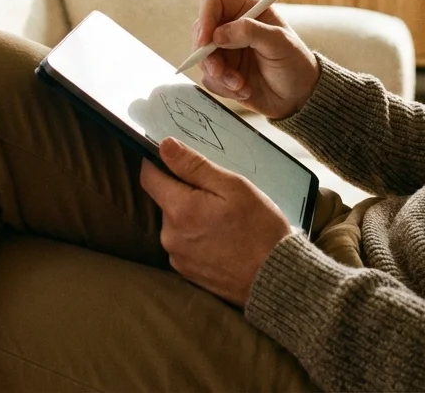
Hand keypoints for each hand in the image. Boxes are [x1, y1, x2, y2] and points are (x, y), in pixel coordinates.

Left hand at [140, 137, 292, 306]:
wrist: (275, 279)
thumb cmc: (260, 230)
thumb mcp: (233, 187)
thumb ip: (195, 166)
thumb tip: (165, 146)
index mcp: (179, 209)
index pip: (148, 177)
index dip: (159, 164)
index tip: (175, 161)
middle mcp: (170, 235)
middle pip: (164, 201)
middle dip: (184, 194)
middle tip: (218, 198)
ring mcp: (177, 257)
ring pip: (175, 224)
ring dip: (191, 218)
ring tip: (224, 222)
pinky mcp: (186, 273)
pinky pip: (184, 245)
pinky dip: (197, 238)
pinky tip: (222, 240)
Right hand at [192, 0, 319, 119]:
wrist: (298, 96)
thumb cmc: (295, 64)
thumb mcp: (279, 43)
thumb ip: (250, 32)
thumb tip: (218, 34)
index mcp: (247, 9)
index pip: (213, 4)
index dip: (205, 20)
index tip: (205, 42)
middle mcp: (233, 27)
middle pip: (201, 32)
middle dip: (208, 55)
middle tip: (220, 71)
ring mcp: (226, 50)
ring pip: (203, 59)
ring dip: (220, 76)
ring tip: (241, 85)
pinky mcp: (223, 71)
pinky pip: (210, 79)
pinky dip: (224, 88)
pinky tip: (244, 90)